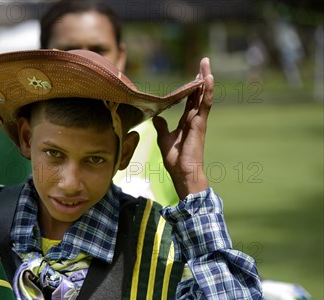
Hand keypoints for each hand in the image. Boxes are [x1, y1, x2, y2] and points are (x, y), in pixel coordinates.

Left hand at [153, 57, 212, 198]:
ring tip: (206, 64)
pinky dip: (207, 91)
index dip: (191, 88)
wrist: (183, 173)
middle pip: (198, 94)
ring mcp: (199, 121)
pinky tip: (208, 79)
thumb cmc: (176, 161)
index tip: (194, 75)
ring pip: (203, 96)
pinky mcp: (200, 124)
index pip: (190, 101)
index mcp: (187, 123)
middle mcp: (195, 119)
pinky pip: (205, 104)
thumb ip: (162, 128)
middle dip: (200, 78)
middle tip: (203, 61)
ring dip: (205, 79)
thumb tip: (157, 119)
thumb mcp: (165, 140)